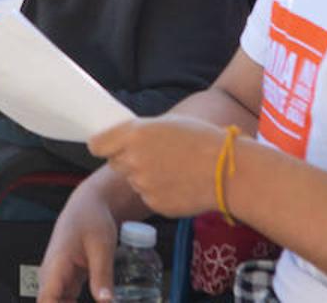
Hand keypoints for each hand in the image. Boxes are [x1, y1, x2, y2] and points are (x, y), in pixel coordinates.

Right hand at [37, 178, 119, 302]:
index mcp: (55, 265)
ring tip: (100, 298)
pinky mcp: (66, 280)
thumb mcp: (101, 247)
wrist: (89, 204)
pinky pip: (66, 302)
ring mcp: (57, 278)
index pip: (45, 301)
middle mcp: (51, 274)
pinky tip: (98, 300)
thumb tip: (105, 301)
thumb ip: (102, 277)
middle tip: (99, 299)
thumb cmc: (91, 218)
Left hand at [88, 116, 224, 217]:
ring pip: (133, 180)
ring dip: (145, 176)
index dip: (104, 145)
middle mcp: (133, 160)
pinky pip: (148, 196)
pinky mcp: (155, 204)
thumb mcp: (168, 123)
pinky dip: (159, 192)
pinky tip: (179, 184)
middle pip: (115, 163)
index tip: (109, 146)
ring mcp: (143, 184)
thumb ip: (140, 131)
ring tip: (173, 169)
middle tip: (152, 156)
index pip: (97, 145)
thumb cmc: (204, 139)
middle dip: (127, 160)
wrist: (229, 171)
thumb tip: (123, 138)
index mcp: (135, 134)